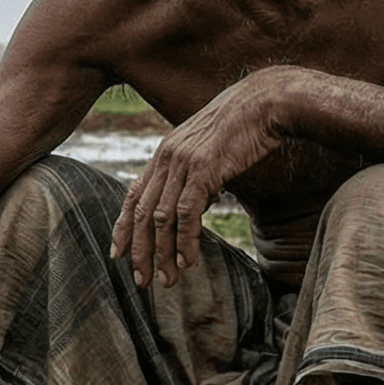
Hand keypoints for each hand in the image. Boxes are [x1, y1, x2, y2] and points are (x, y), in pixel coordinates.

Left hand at [112, 68, 294, 286]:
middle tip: (142, 281)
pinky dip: (185, 241)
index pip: (133, 196)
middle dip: (140, 251)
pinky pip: (187, 213)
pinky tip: (188, 261)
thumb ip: (195, 177)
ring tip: (168, 280)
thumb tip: (195, 207)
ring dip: (163, 254)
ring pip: (162, 218)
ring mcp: (183, 164)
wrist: (265, 102)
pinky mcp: (204, 170)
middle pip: (142, 214)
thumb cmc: (242, 128)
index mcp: (164, 154)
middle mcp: (167, 159)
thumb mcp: (209, 152)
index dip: (123, 227)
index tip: (118, 254)